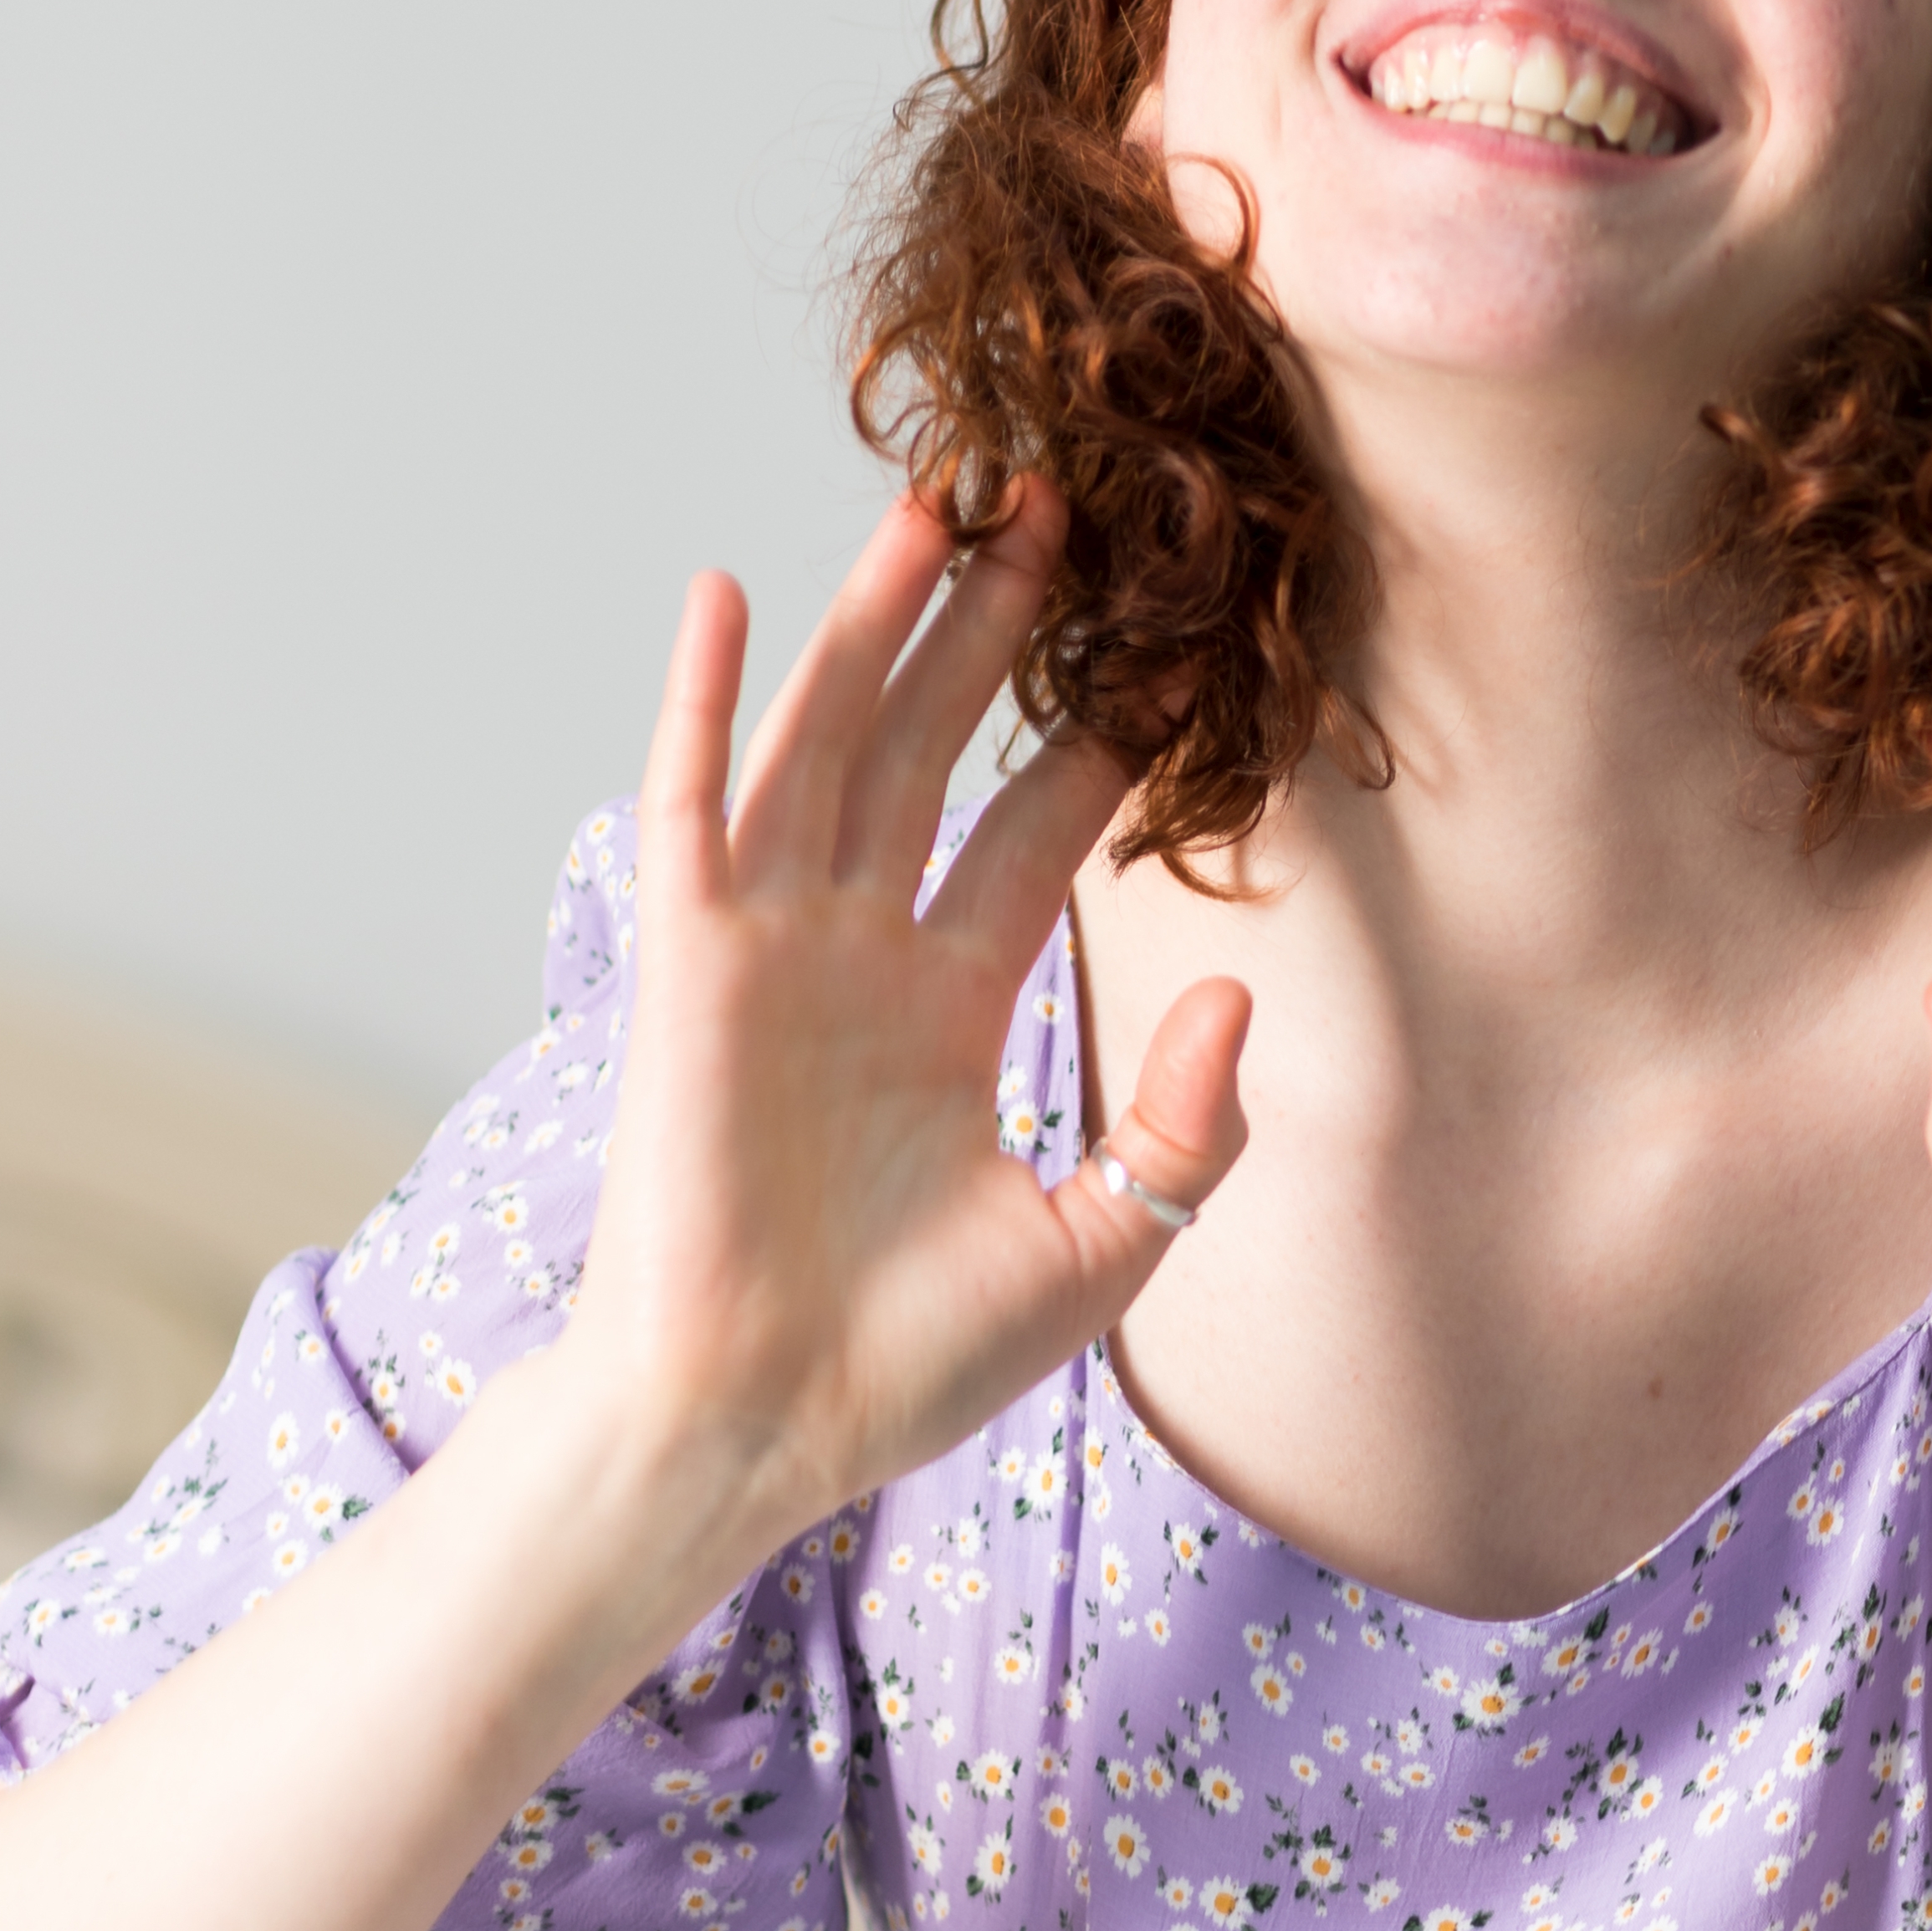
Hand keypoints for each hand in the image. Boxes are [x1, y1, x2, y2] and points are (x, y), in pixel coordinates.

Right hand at [558, 482, 1248, 1577]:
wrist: (766, 1428)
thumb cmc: (913, 1365)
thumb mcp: (1105, 1244)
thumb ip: (1185, 1127)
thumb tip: (1240, 991)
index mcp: (956, 1008)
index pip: (1037, 832)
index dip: (1100, 739)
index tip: (1165, 642)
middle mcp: (865, 956)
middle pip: (940, 751)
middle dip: (994, 633)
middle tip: (1056, 507)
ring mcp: (773, 952)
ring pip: (834, 745)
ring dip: (875, 623)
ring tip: (936, 501)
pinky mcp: (692, 972)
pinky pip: (697, 810)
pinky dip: (707, 705)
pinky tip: (731, 596)